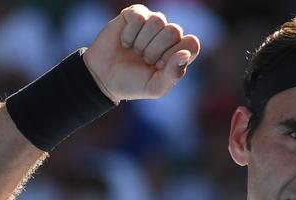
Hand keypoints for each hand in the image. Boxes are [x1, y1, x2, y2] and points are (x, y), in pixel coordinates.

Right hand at [83, 4, 200, 102]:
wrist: (103, 77)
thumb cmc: (132, 83)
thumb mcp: (155, 87)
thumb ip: (174, 74)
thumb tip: (185, 54)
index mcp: (179, 52)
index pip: (192, 43)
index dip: (174, 55)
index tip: (159, 66)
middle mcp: (169, 35)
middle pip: (174, 30)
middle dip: (155, 50)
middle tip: (144, 60)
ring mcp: (152, 23)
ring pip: (158, 20)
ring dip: (142, 42)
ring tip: (135, 51)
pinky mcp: (135, 14)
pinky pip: (139, 17)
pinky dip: (129, 34)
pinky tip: (125, 43)